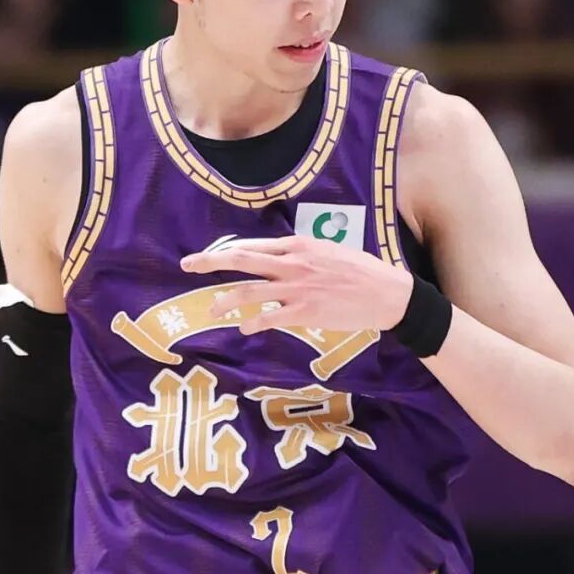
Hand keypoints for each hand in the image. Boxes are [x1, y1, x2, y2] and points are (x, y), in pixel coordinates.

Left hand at [180, 236, 412, 335]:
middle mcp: (292, 263)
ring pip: (248, 292)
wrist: (387, 293)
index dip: (225, 250)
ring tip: (211, 309)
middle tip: (187, 265)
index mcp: (297, 245)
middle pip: (241, 259)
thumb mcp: (328, 250)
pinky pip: (269, 319)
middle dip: (209, 261)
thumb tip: (279, 259)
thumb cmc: (360, 270)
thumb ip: (300, 254)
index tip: (206, 255)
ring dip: (224, 300)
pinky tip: (244, 328)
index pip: (252, 245)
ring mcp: (296, 289)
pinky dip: (252, 324)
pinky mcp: (304, 313)